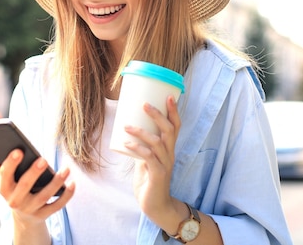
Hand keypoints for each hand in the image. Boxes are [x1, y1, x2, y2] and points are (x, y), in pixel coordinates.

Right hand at [0, 150, 74, 226]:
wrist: (24, 219)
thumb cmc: (16, 191)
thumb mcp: (7, 183)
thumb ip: (0, 168)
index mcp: (4, 190)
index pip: (5, 175)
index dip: (11, 163)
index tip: (19, 150)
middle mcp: (15, 201)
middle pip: (25, 186)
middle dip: (34, 172)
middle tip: (44, 159)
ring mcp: (30, 210)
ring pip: (44, 196)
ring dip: (56, 182)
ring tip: (66, 169)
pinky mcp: (43, 215)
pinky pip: (57, 206)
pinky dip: (66, 195)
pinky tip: (73, 183)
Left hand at [123, 95, 180, 219]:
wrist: (155, 205)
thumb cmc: (149, 180)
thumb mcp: (145, 159)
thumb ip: (141, 147)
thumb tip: (130, 132)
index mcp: (169, 149)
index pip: (175, 126)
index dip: (173, 111)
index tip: (168, 95)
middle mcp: (170, 154)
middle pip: (169, 130)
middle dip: (158, 115)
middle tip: (144, 104)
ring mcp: (165, 164)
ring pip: (158, 142)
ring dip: (141, 132)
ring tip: (127, 126)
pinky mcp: (158, 174)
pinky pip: (148, 157)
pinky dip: (137, 148)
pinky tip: (126, 143)